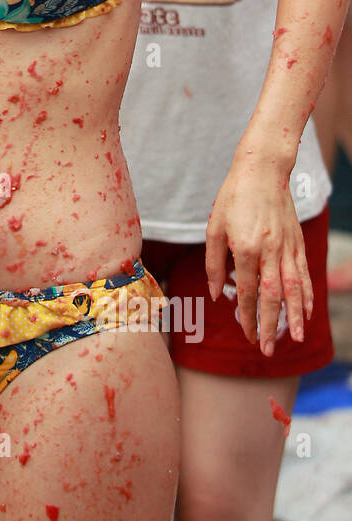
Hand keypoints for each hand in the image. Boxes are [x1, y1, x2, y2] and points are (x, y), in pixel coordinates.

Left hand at [206, 154, 313, 355]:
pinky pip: (304, 274)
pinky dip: (307, 295)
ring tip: (296, 338)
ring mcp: (287, 247)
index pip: (248, 292)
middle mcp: (270, 251)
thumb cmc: (232, 198)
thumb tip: (218, 294)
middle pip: (273, 297)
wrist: (262, 171)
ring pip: (294, 289)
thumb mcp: (214, 228)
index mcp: (245, 248)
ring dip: (295, 317)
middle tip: (267, 349)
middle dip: (271, 326)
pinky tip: (307, 312)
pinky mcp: (297, 243)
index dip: (248, 317)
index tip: (247, 336)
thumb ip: (214, 263)